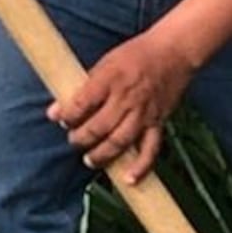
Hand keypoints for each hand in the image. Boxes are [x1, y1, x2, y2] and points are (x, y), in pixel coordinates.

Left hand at [49, 26, 196, 181]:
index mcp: (109, 79)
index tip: (60, 120)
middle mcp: (126, 99)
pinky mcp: (158, 123)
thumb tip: (57, 110)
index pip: (82, 103)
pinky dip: (141, 166)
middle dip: (81, 138)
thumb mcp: (105, 63)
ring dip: (103, 155)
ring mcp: (143, 114)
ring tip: (90, 160)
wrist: (173, 53)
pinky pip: (150, 149)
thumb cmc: (136, 55)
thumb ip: (84, 88)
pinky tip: (129, 179)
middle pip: (98, 127)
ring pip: (120, 142)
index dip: (68, 116)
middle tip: (74, 141)